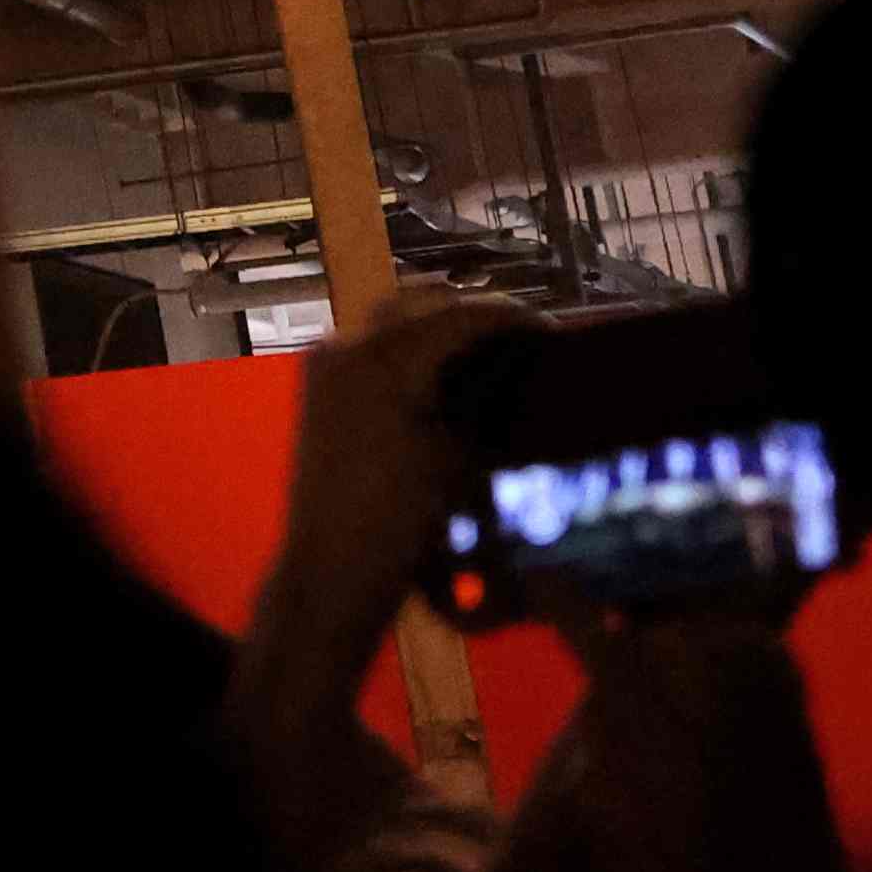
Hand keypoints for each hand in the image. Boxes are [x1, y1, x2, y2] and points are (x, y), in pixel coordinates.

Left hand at [255, 281, 521, 679]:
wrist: (334, 569)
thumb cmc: (403, 523)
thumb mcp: (461, 459)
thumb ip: (483, 404)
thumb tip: (514, 375)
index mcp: (384, 360)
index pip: (459, 316)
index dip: (511, 318)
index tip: (552, 329)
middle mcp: (347, 346)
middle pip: (422, 303)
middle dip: (473, 313)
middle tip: (521, 334)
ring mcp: (326, 363)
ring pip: (392, 318)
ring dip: (438, 326)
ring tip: (489, 348)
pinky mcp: (319, 385)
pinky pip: (370, 346)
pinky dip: (409, 348)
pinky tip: (444, 371)